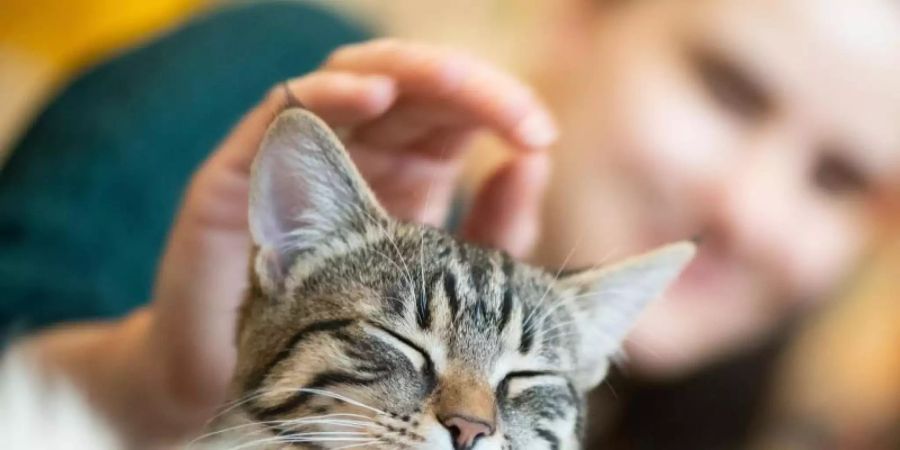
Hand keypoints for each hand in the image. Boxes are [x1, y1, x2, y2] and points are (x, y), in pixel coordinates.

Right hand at [128, 39, 555, 442]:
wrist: (243, 383)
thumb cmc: (346, 332)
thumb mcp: (446, 282)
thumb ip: (495, 229)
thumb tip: (533, 162)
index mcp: (411, 164)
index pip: (458, 108)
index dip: (501, 107)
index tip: (540, 138)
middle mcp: (359, 150)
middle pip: (418, 84)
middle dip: (472, 89)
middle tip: (519, 120)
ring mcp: (301, 151)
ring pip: (359, 76)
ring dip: (415, 76)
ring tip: (462, 90)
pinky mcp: (241, 166)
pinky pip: (283, 108)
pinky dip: (329, 94)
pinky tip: (372, 96)